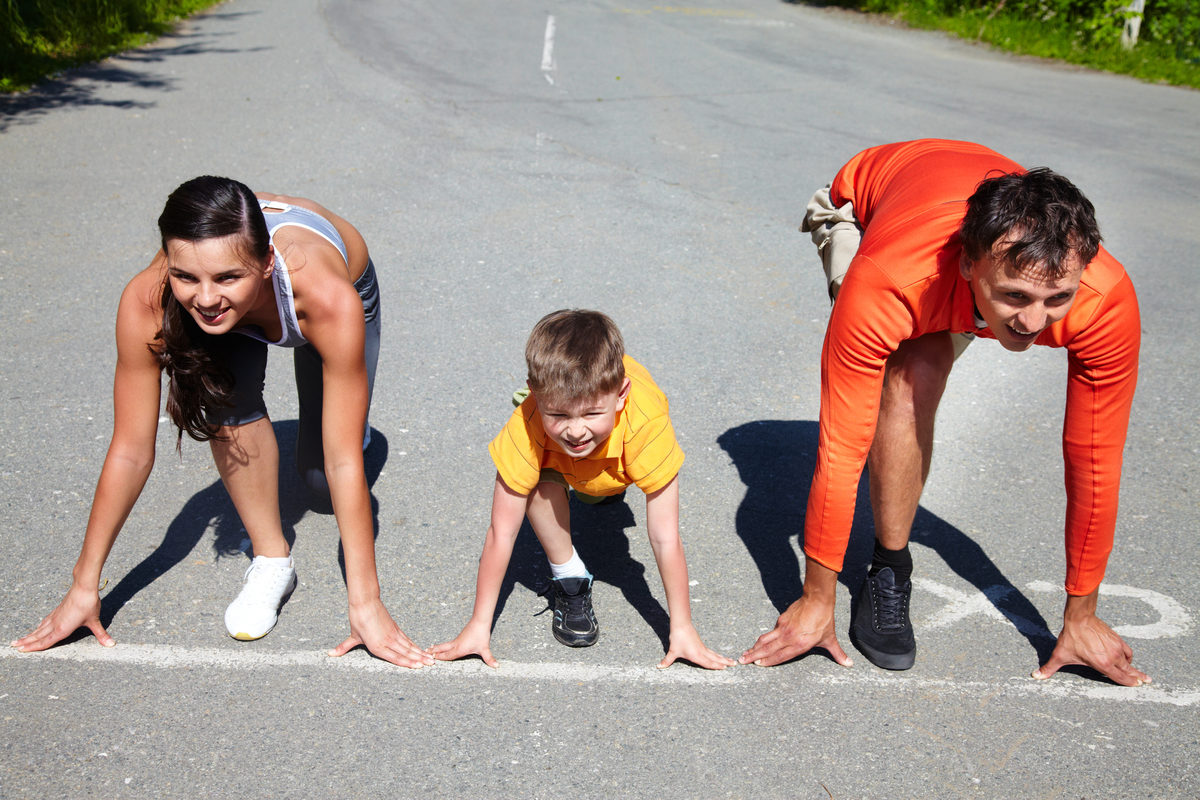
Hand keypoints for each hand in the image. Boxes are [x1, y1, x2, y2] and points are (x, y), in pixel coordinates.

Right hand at [11, 582, 113, 651]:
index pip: (45, 641)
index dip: (34, 647)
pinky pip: (44, 622)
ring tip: (18, 640)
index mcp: (62, 629)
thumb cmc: (88, 604)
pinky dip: (38, 628)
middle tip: (13, 647)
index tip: (21, 651)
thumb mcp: (95, 621)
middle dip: (26, 643)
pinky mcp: (57, 611)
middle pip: (38, 636)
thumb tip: (112, 645)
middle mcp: (55, 624)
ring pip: (39, 629)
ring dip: (29, 636)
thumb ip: (102, 634)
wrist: (84, 586)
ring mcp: (55, 617)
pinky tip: (37, 629)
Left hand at [330, 597, 432, 668]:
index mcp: (377, 646)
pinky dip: (414, 645)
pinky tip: (420, 649)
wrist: (365, 602)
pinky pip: (407, 639)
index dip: (408, 663)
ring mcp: (393, 634)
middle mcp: (388, 641)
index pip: (395, 658)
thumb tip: (329, 654)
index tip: (419, 667)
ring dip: (420, 652)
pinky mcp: (395, 628)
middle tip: (431, 664)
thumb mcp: (352, 635)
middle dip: (419, 659)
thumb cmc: (358, 619)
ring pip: (409, 646)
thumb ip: (343, 648)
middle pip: (406, 653)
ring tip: (430, 659)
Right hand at [426, 619, 497, 667]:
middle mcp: (456, 645)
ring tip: (429, 649)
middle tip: (425, 654)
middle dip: (434, 653)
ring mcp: (457, 640)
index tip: (430, 661)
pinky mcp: (460, 637)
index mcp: (459, 649)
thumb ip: (489, 659)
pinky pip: (448, 643)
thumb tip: (497, 666)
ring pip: (444, 645)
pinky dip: (442, 646)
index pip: (446, 656)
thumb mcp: (485, 649)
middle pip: (442, 650)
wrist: (480, 621)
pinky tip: (442, 646)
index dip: (439, 659)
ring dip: (437, 648)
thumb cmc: (481, 635)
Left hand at [657, 622, 734, 669]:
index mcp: (697, 655)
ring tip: (731, 661)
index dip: (716, 666)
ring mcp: (702, 647)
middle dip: (725, 662)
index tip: (725, 668)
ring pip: (715, 654)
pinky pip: (711, 652)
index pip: (708, 663)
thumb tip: (658, 667)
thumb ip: (667, 661)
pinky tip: (719, 656)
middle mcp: (702, 652)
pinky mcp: (701, 644)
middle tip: (735, 664)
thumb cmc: (677, 638)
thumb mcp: (672, 651)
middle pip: (715, 658)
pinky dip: (717, 655)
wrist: (681, 625)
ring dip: (723, 658)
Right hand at [739, 592, 851, 667]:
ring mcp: (783, 628)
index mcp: (799, 645)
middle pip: (767, 649)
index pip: (780, 656)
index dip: (768, 661)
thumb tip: (849, 664)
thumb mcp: (830, 639)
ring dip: (754, 647)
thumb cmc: (824, 621)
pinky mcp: (781, 620)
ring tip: (744, 653)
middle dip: (754, 656)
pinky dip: (763, 638)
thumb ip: (838, 654)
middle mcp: (788, 638)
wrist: (817, 600)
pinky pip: (771, 632)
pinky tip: (759, 642)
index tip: (757, 664)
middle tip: (741, 660)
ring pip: (765, 640)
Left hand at [1033, 594, 1148, 686]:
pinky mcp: (1117, 638)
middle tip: (1147, 682)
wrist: (1079, 618)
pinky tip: (1128, 658)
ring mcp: (1117, 647)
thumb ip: (1049, 668)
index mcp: (1103, 664)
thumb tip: (1035, 676)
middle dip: (1138, 678)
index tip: (1137, 686)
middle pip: (1129, 671)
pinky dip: (1128, 655)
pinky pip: (1127, 650)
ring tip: (1138, 673)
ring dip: (1133, 667)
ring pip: (1129, 660)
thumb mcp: (1060, 655)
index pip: (1120, 678)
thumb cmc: (1071, 638)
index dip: (1129, 683)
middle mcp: (1113, 657)